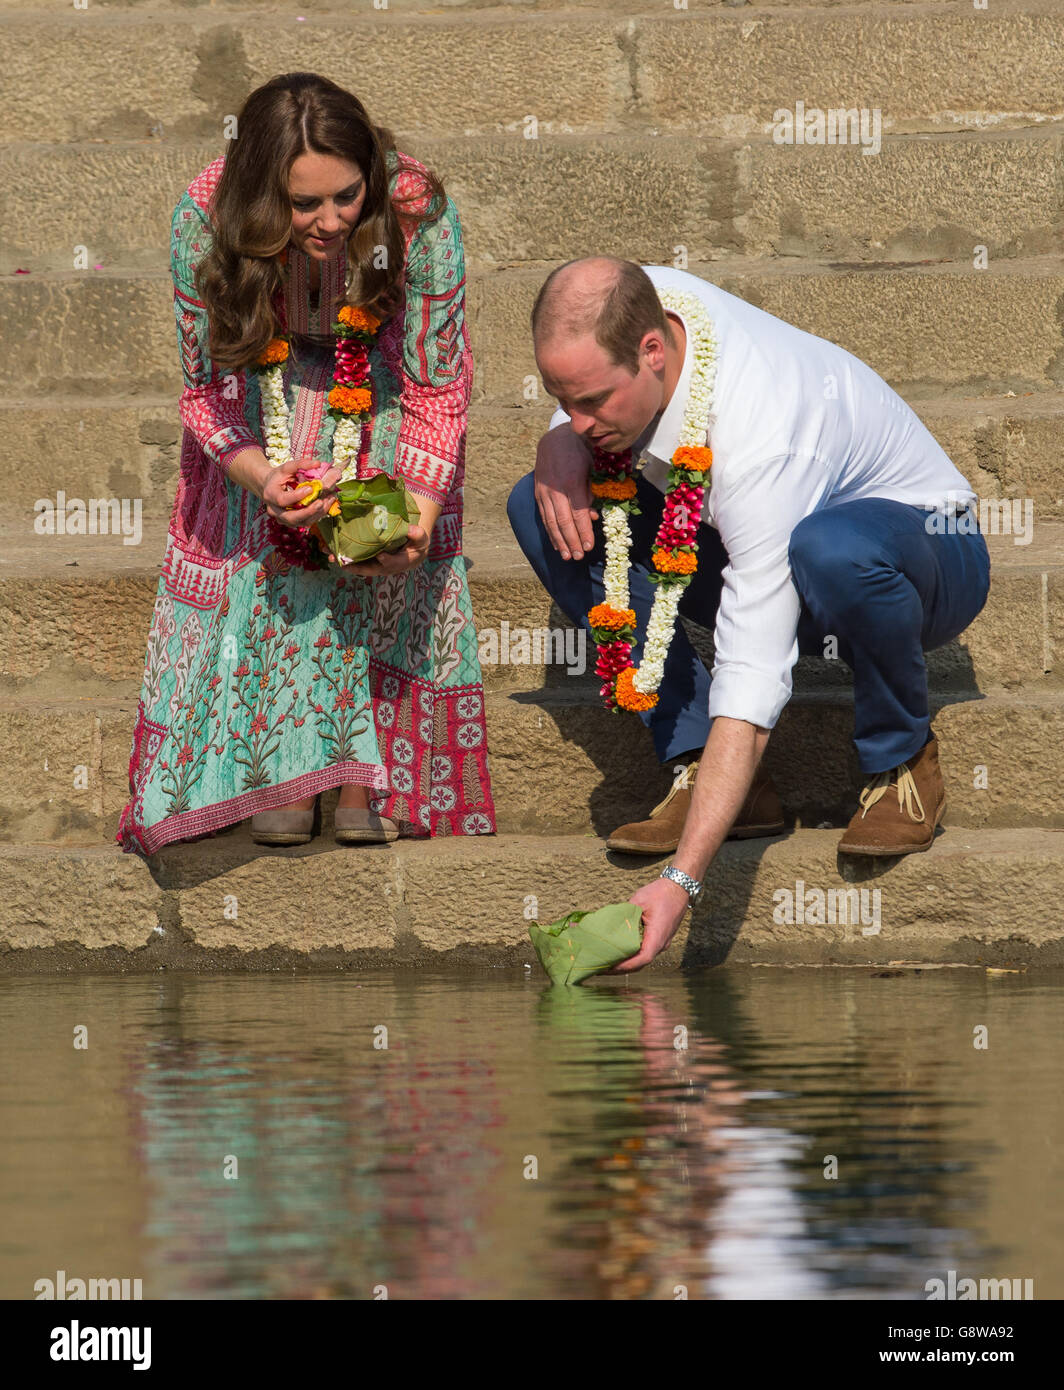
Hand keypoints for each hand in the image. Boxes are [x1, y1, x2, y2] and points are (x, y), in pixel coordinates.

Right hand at [263, 458, 343, 528]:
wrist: (270, 487)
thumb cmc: (279, 477)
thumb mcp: (286, 468)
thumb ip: (300, 464)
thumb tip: (317, 463)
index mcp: (270, 495)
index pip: (282, 500)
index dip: (297, 496)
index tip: (310, 488)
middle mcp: (275, 510)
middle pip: (291, 517)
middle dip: (308, 511)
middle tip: (320, 502)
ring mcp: (283, 519)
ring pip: (301, 522)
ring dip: (316, 513)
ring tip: (328, 501)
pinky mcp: (293, 522)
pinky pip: (306, 522)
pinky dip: (318, 514)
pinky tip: (326, 504)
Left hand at [325, 523, 431, 577]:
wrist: (412, 551)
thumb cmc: (416, 544)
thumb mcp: (421, 539)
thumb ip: (417, 535)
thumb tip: (411, 529)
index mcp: (399, 563)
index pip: (391, 564)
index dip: (386, 561)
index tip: (381, 555)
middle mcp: (383, 567)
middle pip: (368, 569)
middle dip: (354, 566)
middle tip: (341, 562)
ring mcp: (374, 564)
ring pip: (357, 565)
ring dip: (343, 561)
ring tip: (329, 556)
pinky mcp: (367, 559)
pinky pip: (354, 559)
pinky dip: (343, 555)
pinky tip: (331, 549)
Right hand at [534, 423, 597, 558]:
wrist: (555, 438)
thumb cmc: (580, 451)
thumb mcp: (593, 466)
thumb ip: (592, 491)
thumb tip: (593, 516)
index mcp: (572, 481)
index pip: (578, 513)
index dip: (584, 532)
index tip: (589, 546)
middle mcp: (555, 489)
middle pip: (563, 521)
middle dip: (571, 541)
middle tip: (579, 556)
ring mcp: (544, 492)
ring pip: (551, 521)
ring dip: (559, 541)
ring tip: (567, 556)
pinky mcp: (538, 493)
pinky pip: (544, 516)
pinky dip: (550, 531)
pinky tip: (555, 543)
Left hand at [607, 876, 691, 973]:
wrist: (678, 887)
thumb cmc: (661, 892)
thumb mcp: (639, 900)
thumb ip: (625, 914)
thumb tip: (609, 925)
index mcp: (658, 935)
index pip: (643, 958)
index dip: (626, 965)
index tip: (610, 967)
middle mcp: (661, 943)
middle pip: (641, 963)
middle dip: (621, 968)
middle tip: (601, 967)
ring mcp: (661, 942)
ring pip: (642, 959)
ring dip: (626, 962)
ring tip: (607, 962)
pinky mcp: (658, 939)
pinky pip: (644, 951)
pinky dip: (631, 955)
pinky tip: (618, 952)